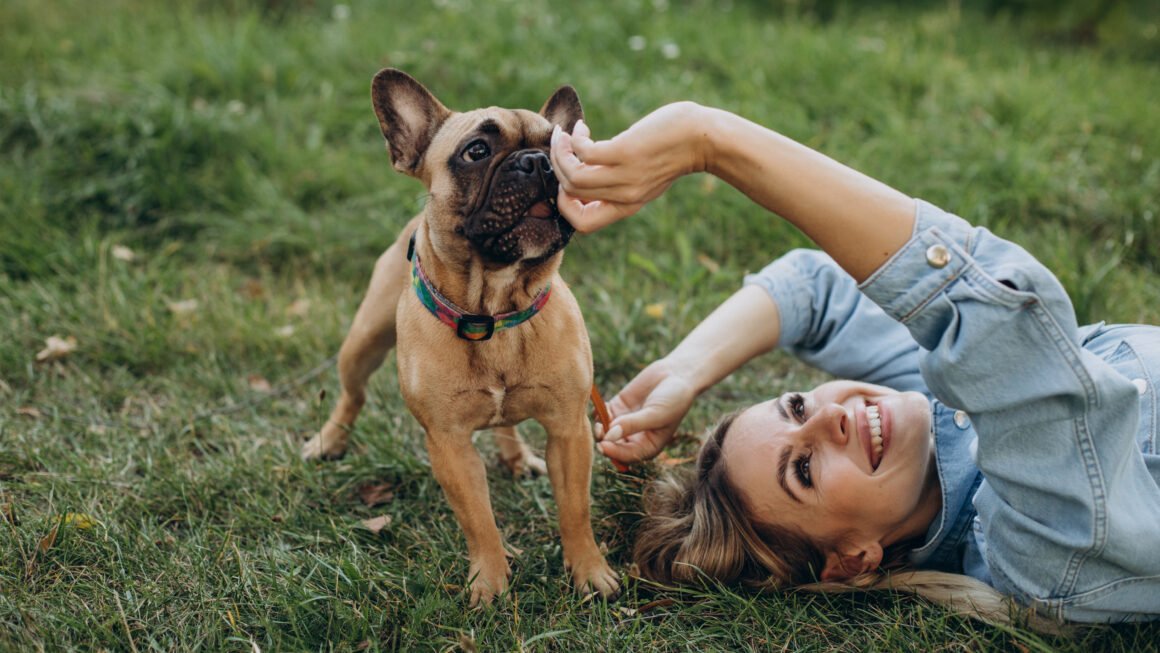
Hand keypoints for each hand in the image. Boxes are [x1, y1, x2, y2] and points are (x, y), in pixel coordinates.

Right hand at [550, 102, 710, 232]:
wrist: (702, 138)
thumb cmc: (672, 152)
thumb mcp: (645, 178)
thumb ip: (619, 182)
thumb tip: (586, 171)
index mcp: (627, 206)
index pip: (582, 224)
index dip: (565, 205)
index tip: (566, 179)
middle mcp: (624, 196)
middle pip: (570, 193)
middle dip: (557, 166)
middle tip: (560, 146)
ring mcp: (625, 176)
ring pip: (573, 175)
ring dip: (560, 153)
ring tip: (563, 136)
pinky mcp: (625, 153)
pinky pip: (585, 152)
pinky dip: (576, 139)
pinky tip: (582, 128)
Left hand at [596, 359, 696, 464]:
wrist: (678, 374)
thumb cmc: (674, 399)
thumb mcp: (655, 414)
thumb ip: (633, 425)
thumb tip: (609, 436)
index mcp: (649, 446)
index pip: (627, 455)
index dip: (614, 452)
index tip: (603, 444)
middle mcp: (635, 437)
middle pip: (613, 446)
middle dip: (604, 441)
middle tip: (599, 431)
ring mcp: (625, 422)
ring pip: (606, 431)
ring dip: (599, 428)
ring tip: (599, 421)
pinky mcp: (619, 407)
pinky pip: (603, 414)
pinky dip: (598, 413)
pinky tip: (599, 408)